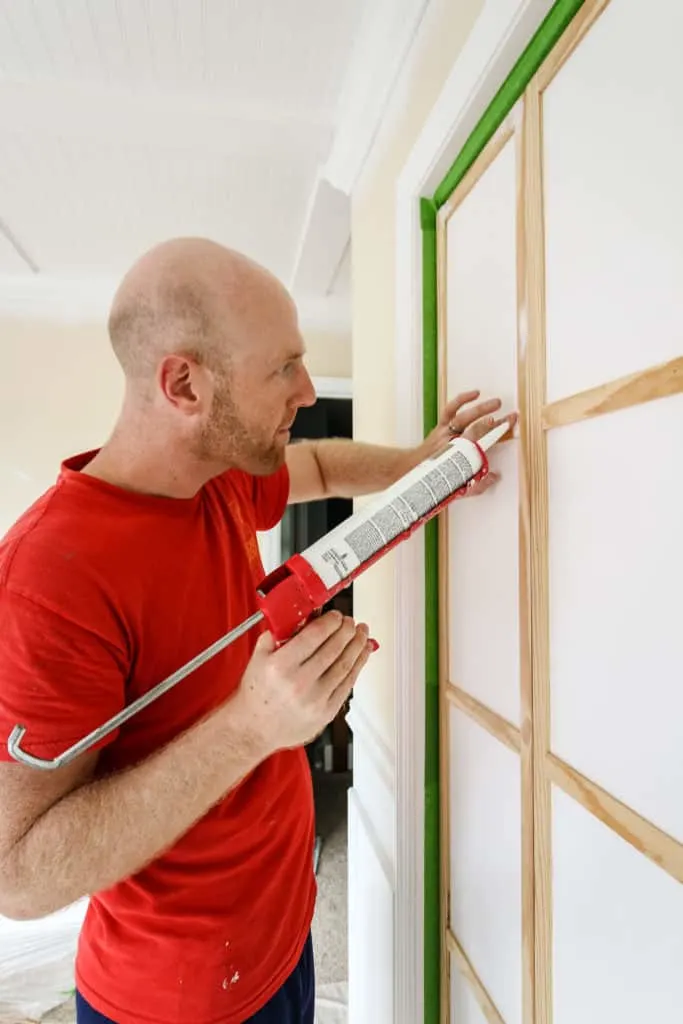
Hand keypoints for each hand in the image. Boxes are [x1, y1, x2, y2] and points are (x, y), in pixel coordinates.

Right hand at [233, 611, 373, 755]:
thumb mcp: (258, 658)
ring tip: (361, 634)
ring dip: (358, 645)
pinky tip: (361, 655)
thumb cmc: (256, 694)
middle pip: (334, 648)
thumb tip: (299, 617)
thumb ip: (276, 634)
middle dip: (347, 630)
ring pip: (345, 665)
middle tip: (350, 622)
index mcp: (280, 665)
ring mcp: (315, 699)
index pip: (315, 635)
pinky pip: (348, 683)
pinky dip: (358, 666)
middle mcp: (299, 682)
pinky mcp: (326, 711)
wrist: (254, 728)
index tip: (335, 616)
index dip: (330, 621)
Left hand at [424, 390, 517, 496]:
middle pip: (472, 431)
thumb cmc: (436, 475)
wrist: (414, 467)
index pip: (480, 445)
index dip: (494, 437)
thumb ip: (478, 483)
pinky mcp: (441, 425)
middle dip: (491, 424)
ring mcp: (445, 432)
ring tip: (497, 403)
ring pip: (462, 418)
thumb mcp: (458, 486)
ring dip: (480, 409)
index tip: (506, 430)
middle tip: (507, 418)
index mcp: (457, 458)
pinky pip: (450, 409)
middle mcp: (451, 443)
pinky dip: (462, 399)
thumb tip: (495, 477)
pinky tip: (475, 394)